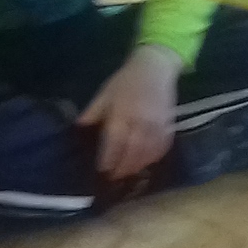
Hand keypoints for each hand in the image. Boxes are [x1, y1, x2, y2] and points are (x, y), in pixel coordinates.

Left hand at [79, 45, 181, 180]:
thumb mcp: (105, 93)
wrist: (155, 68)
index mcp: (122, 112)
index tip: (102, 171)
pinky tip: (146, 164)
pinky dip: (154, 158)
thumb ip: (93, 112)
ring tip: (128, 176)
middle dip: (123, 168)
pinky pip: (162, 147)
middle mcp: (141, 121)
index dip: (109, 159)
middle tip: (114, 179)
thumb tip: (79, 127)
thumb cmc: (125, 80)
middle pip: (133, 151)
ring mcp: (157, 124)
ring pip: (149, 152)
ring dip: (138, 166)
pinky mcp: (169, 125)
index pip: (115, 141)